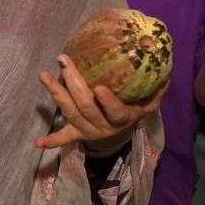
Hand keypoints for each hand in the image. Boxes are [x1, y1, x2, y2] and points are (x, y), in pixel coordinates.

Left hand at [36, 55, 165, 153]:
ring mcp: (87, 130)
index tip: (100, 88)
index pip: (115, 113)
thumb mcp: (147, 105)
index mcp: (121, 119)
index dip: (108, 103)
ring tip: (44, 75)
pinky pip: (64, 138)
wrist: (120, 136)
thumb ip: (156, 92)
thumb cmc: (133, 111)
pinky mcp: (76, 133)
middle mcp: (102, 126)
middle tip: (64, 62)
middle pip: (86, 107)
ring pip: (70, 113)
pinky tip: (38, 142)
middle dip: (74, 84)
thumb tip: (166, 72)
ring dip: (56, 94)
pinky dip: (52, 141)